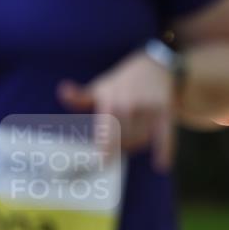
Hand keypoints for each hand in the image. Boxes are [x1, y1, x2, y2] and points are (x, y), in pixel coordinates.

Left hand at [57, 50, 174, 170]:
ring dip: (138, 143)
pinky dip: (165, 150)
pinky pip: (165, 135)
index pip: (105, 135)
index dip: (105, 150)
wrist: (155, 65)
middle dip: (123, 146)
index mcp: (110, 101)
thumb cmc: (124, 81)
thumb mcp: (101, 87)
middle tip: (122, 143)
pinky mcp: (166, 112)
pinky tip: (162, 165)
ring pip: (141, 140)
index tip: (102, 161)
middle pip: (124, 141)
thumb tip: (62, 91)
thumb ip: (81, 97)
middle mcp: (128, 105)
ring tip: (137, 134)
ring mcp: (148, 109)